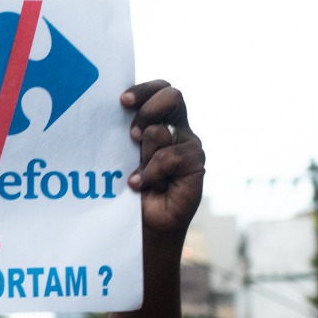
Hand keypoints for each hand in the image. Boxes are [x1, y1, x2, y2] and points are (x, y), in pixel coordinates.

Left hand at [120, 80, 204, 237]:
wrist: (144, 227)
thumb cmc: (129, 191)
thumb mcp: (123, 158)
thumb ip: (128, 135)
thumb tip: (122, 111)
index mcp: (160, 121)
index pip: (159, 90)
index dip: (144, 90)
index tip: (122, 101)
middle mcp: (177, 130)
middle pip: (172, 96)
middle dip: (147, 109)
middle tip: (131, 135)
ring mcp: (188, 146)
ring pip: (161, 131)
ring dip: (143, 153)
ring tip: (137, 174)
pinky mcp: (196, 165)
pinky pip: (171, 156)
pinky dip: (152, 172)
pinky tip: (141, 184)